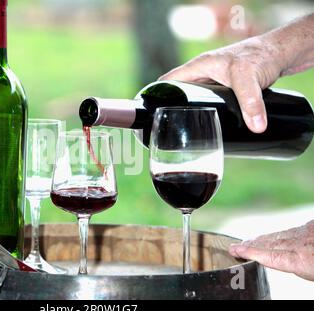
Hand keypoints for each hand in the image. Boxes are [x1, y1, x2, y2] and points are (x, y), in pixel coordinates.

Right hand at [159, 37, 282, 132]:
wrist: (281, 53)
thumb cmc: (261, 55)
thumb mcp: (249, 79)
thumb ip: (251, 103)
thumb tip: (255, 128)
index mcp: (197, 67)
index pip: (168, 81)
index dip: (157, 96)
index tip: (152, 114)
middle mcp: (203, 74)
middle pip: (180, 93)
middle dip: (174, 110)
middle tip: (171, 130)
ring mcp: (214, 81)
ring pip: (196, 99)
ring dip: (191, 112)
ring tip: (185, 133)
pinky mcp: (226, 89)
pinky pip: (210, 102)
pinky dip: (207, 112)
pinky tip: (207, 126)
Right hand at [229, 220, 313, 280]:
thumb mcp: (311, 271)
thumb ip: (297, 266)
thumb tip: (278, 260)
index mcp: (302, 259)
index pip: (270, 256)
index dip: (250, 252)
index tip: (235, 250)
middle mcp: (301, 243)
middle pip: (271, 244)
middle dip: (252, 245)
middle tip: (237, 247)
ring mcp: (306, 232)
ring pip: (279, 236)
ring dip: (263, 239)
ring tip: (249, 242)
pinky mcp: (311, 225)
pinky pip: (291, 230)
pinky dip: (279, 234)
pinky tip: (273, 236)